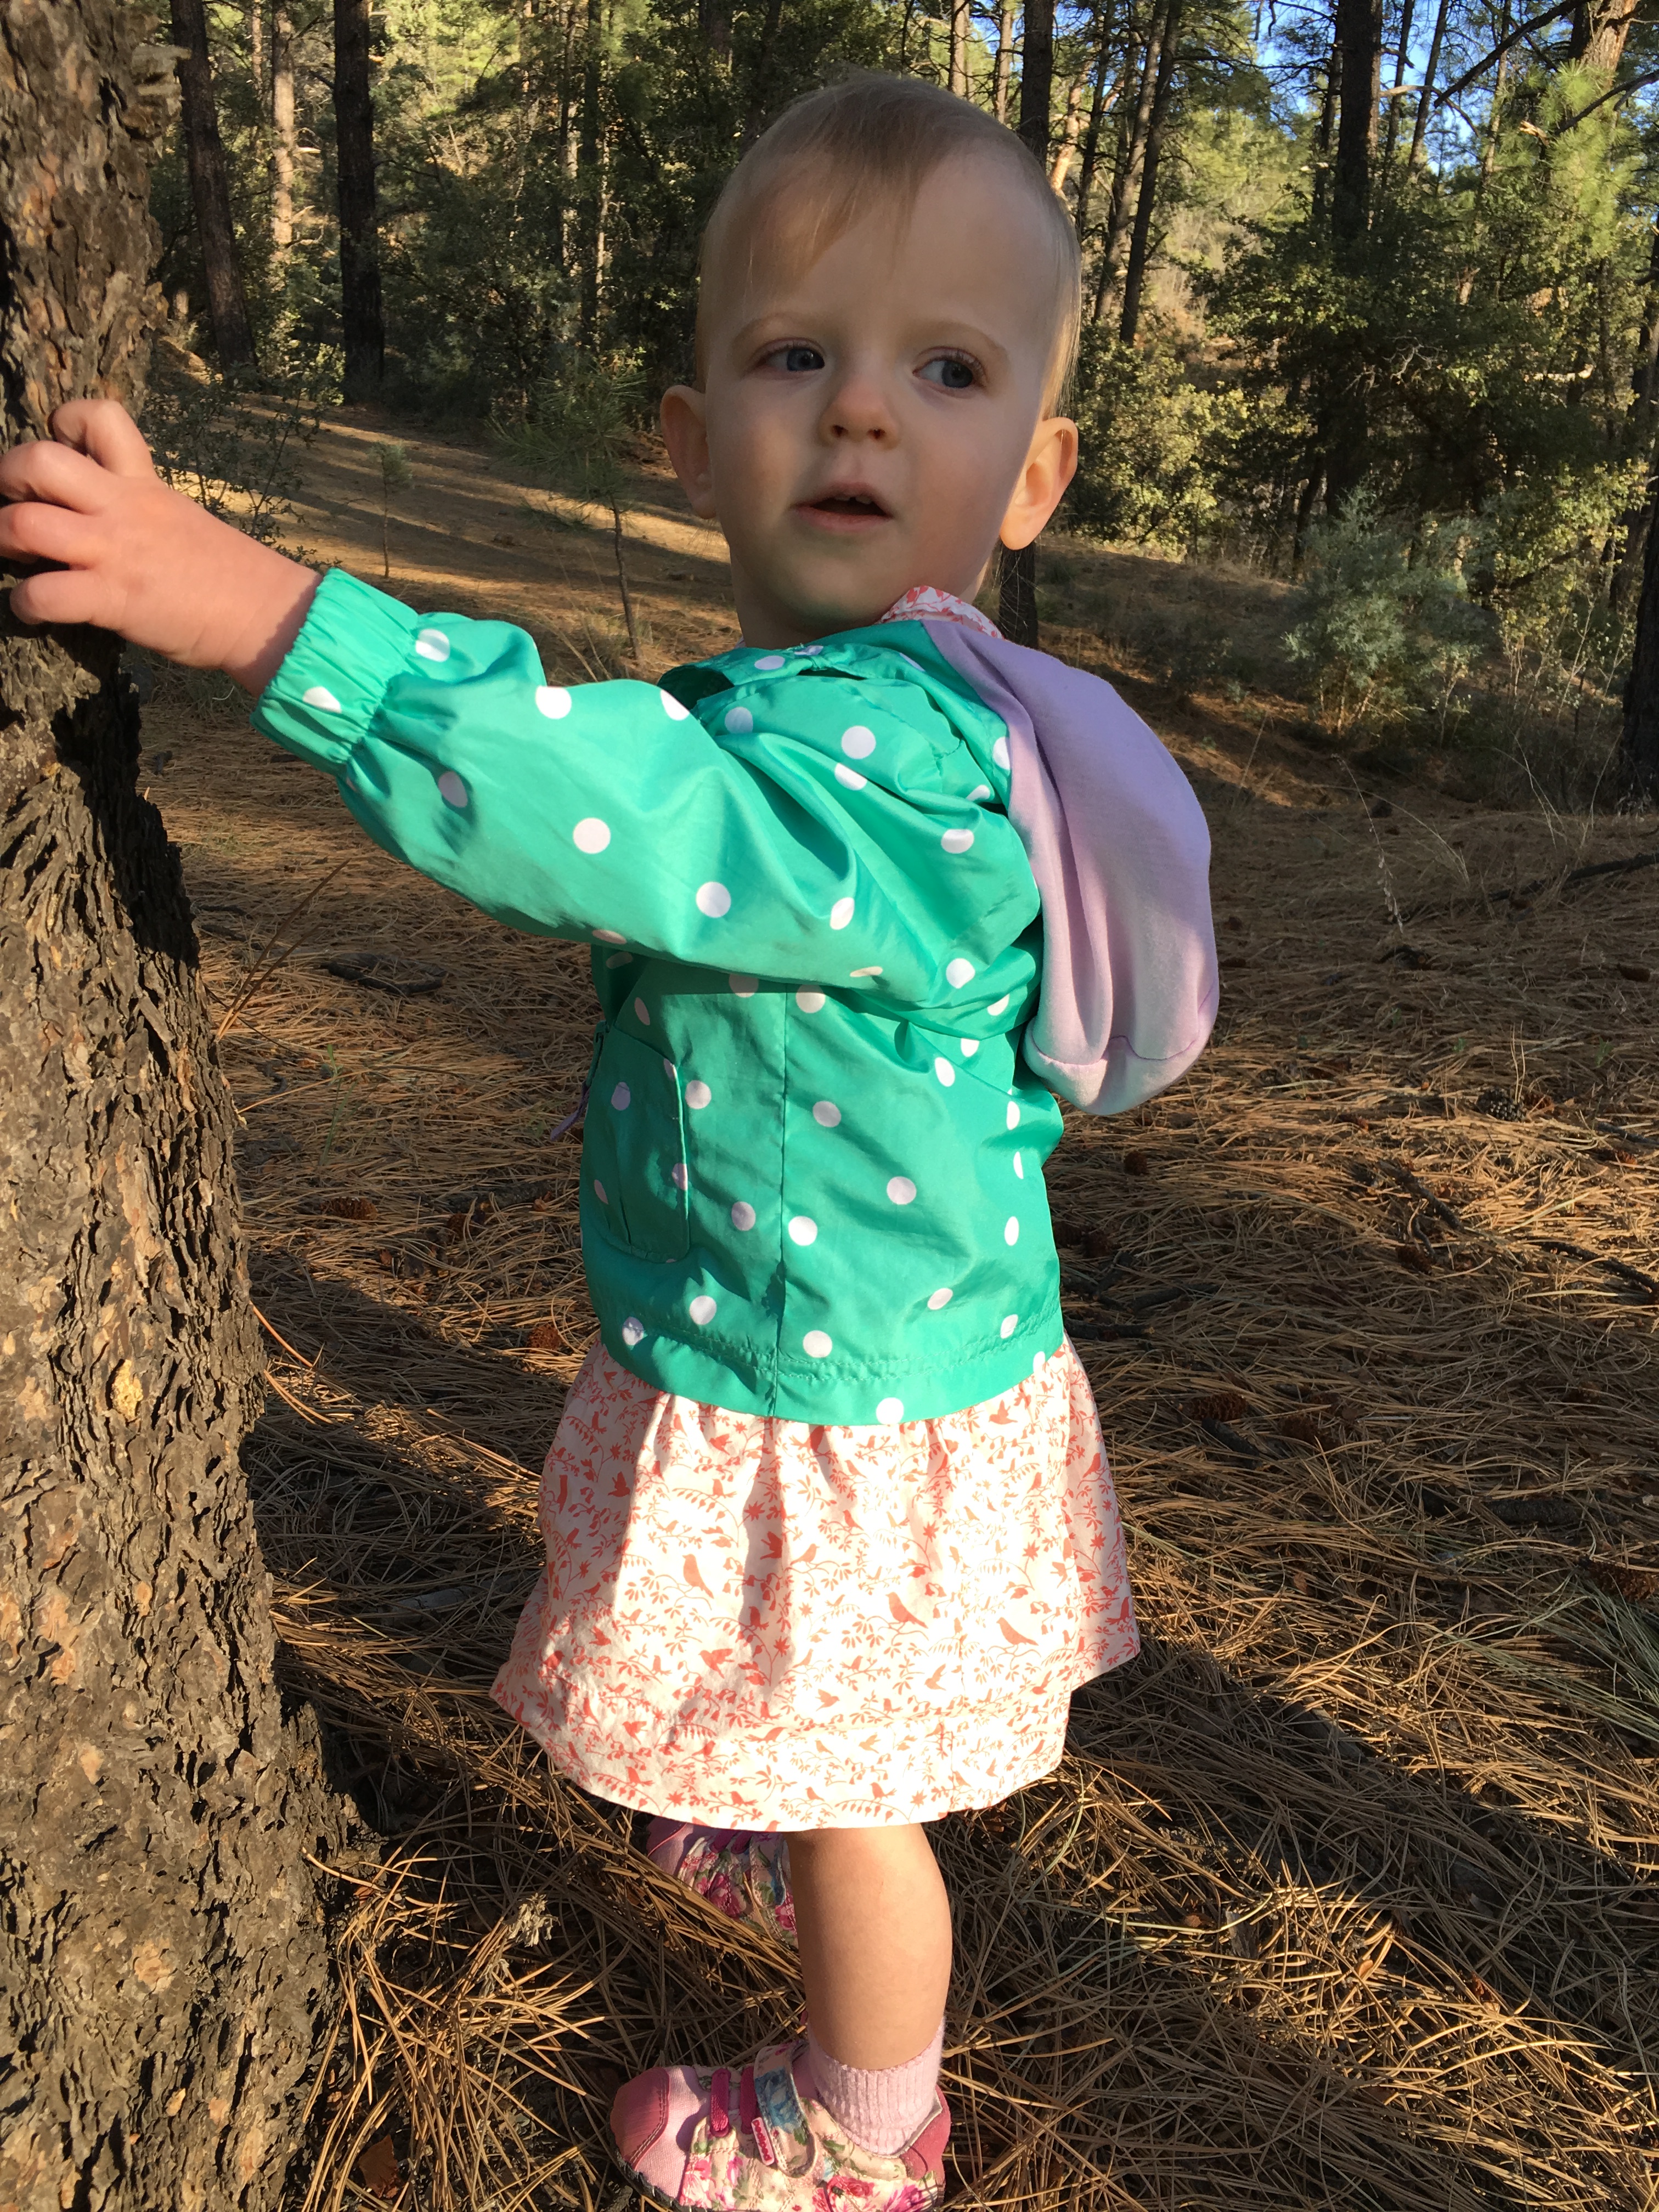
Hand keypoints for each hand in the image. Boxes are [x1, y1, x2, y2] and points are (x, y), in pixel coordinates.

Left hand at [0, 398, 319, 692]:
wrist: (266, 616)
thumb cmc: (229, 575)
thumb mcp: (180, 518)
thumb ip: (137, 508)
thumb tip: (100, 518)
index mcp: (142, 483)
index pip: (99, 416)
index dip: (65, 422)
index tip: (64, 449)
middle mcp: (122, 509)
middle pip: (38, 461)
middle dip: (10, 477)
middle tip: (19, 502)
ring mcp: (114, 552)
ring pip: (26, 524)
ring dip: (5, 537)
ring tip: (18, 554)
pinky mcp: (114, 599)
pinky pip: (45, 595)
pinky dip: (26, 604)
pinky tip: (35, 609)